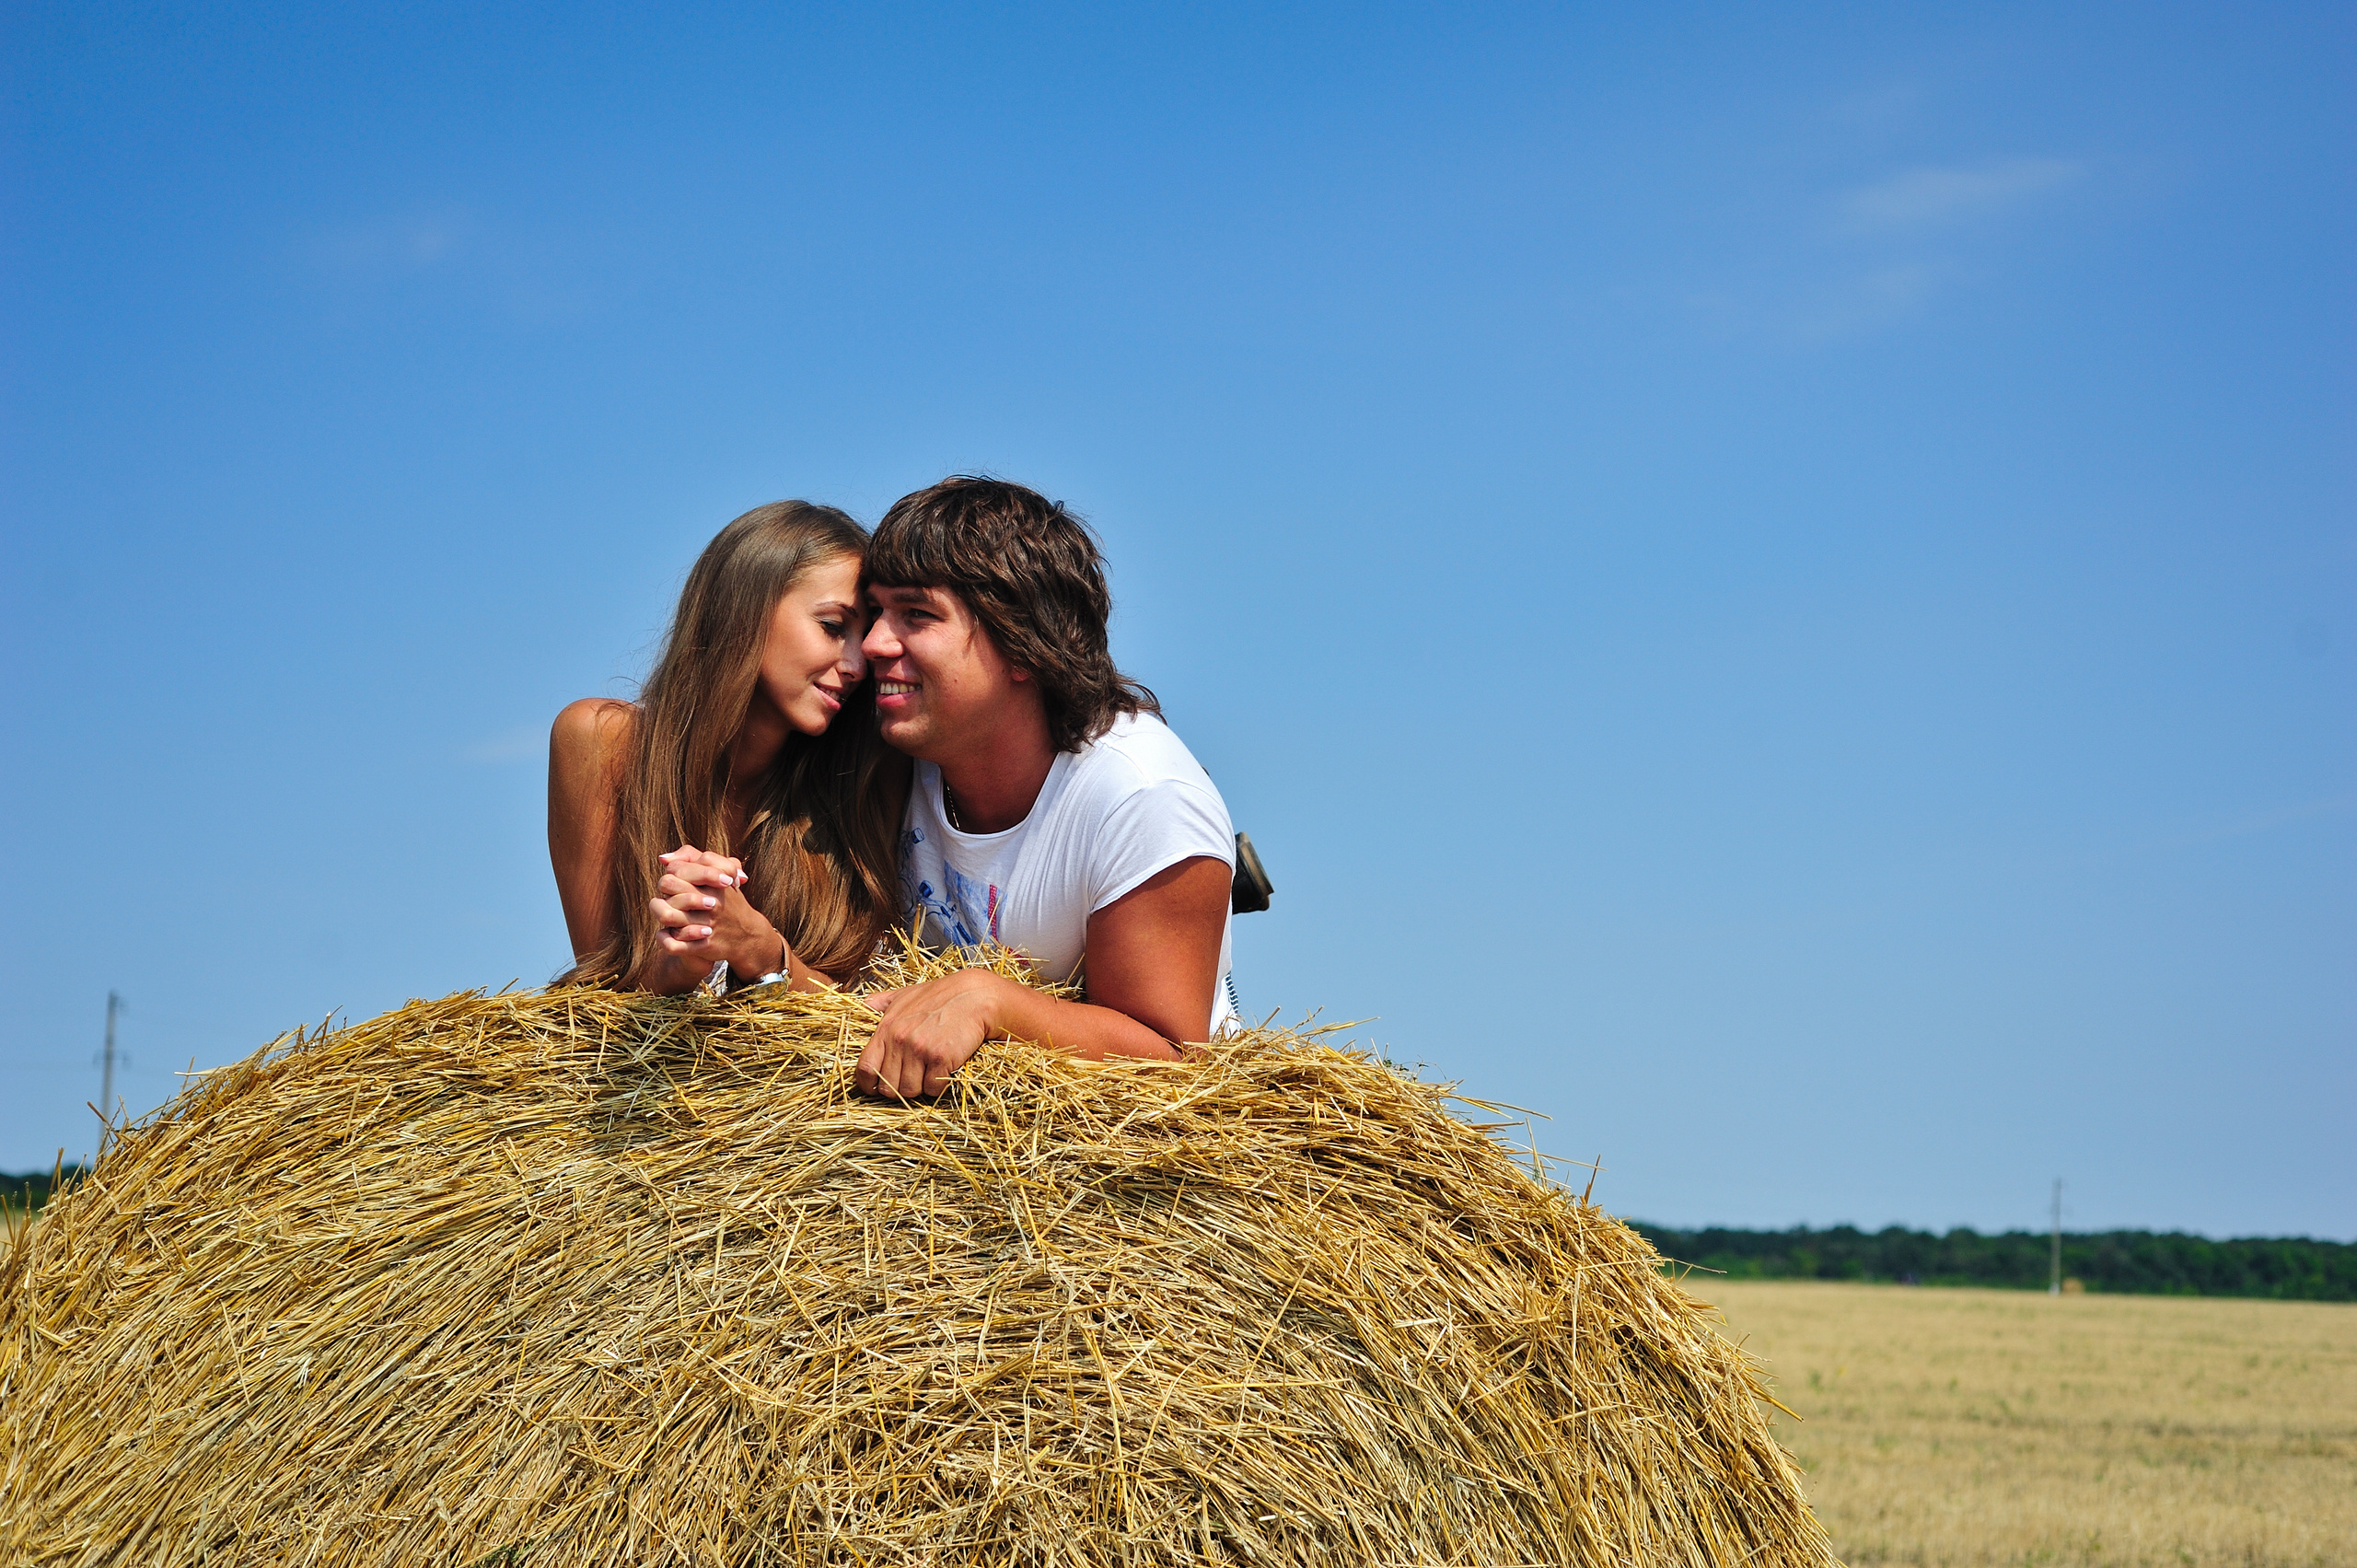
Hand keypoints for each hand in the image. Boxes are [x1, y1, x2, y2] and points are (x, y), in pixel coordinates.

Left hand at [651, 844, 785, 977]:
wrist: (748, 935)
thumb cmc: (727, 901)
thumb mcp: (720, 872)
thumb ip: (693, 858)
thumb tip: (663, 859)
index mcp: (715, 881)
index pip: (677, 868)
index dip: (673, 874)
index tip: (680, 882)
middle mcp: (712, 901)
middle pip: (667, 884)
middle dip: (664, 891)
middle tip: (670, 899)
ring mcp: (708, 924)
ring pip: (666, 915)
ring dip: (660, 914)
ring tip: (666, 916)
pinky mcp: (704, 945)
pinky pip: (672, 944)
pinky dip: (664, 939)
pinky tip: (667, 934)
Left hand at [855, 969, 1011, 1098]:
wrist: (976, 996)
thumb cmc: (941, 996)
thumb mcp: (906, 995)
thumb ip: (882, 1002)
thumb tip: (864, 1005)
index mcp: (886, 1028)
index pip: (865, 1068)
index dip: (869, 1083)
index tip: (878, 1086)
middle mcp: (900, 1039)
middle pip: (887, 1086)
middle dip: (898, 1088)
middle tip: (912, 1078)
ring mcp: (920, 1050)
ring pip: (909, 1091)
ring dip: (919, 1088)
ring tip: (929, 1072)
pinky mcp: (941, 1058)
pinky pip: (933, 1089)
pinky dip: (938, 1085)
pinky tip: (944, 1070)